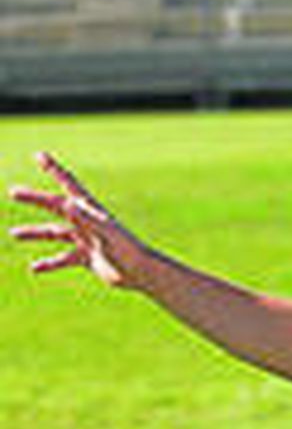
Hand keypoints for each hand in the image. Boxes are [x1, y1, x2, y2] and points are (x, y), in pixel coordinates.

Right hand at [8, 152, 148, 287]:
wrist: (142, 273)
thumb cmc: (127, 251)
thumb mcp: (103, 233)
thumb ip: (84, 219)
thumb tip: (65, 204)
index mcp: (92, 211)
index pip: (69, 184)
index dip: (54, 169)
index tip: (40, 155)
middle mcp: (88, 222)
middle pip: (57, 206)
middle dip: (35, 199)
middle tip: (13, 192)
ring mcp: (88, 239)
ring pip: (56, 233)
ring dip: (36, 233)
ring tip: (14, 233)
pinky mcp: (89, 257)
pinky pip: (64, 258)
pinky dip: (50, 263)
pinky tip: (35, 268)